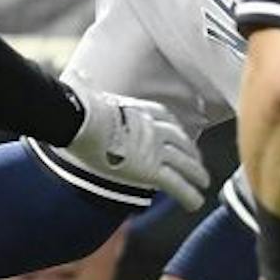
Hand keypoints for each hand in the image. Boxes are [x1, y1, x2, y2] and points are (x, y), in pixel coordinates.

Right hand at [59, 78, 207, 210]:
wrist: (80, 120)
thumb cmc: (79, 106)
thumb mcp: (86, 91)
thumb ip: (85, 84)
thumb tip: (76, 76)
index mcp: (139, 110)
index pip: (164, 117)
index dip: (173, 127)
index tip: (178, 134)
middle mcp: (152, 128)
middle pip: (179, 140)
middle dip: (191, 151)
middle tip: (197, 161)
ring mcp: (154, 148)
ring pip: (184, 162)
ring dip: (197, 173)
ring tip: (203, 182)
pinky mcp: (150, 169)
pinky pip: (175, 184)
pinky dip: (189, 194)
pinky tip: (195, 203)